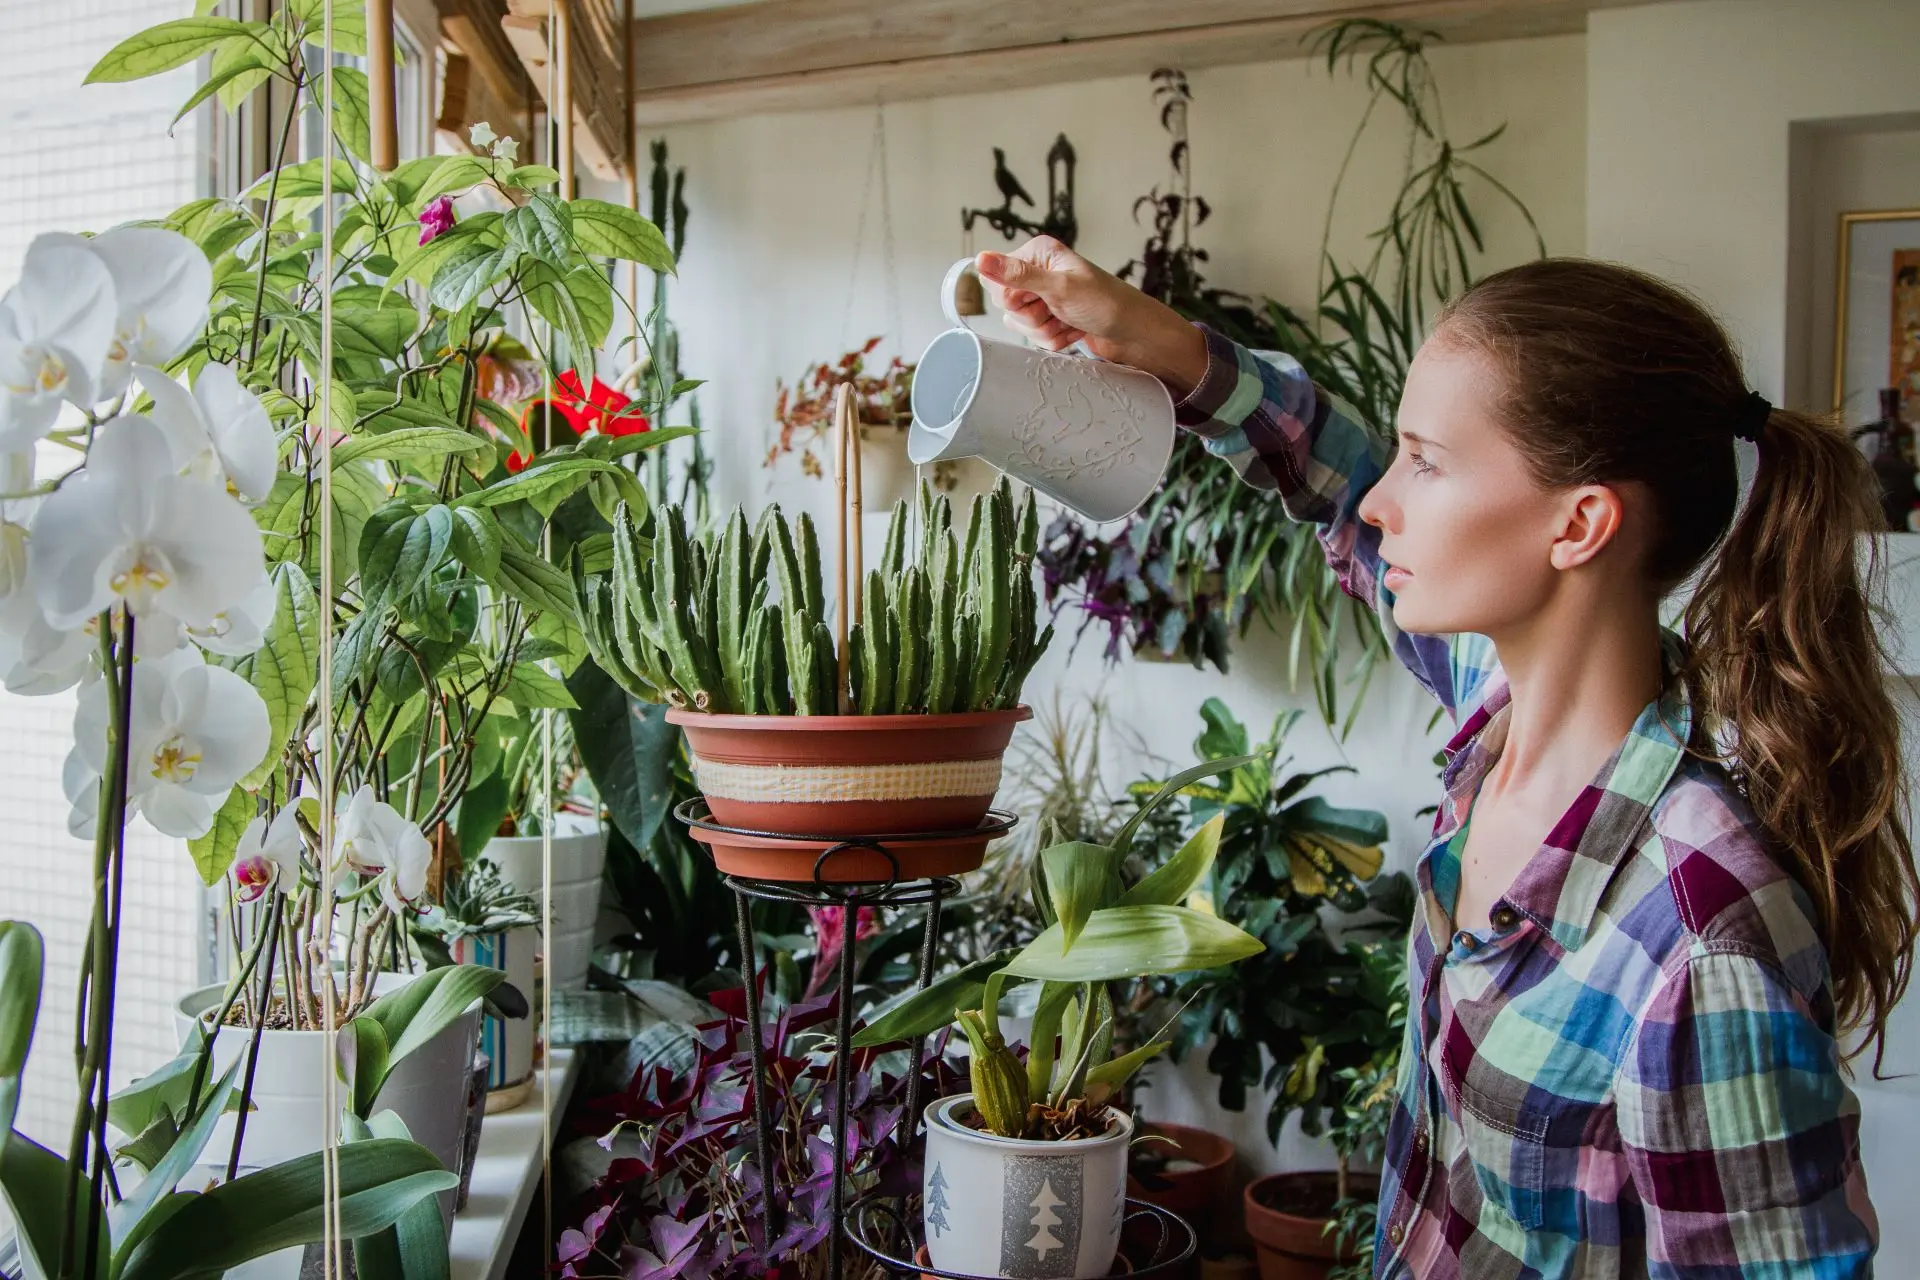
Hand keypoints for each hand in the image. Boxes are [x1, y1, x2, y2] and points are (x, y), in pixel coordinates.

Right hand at [973, 237, 1208, 396]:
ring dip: (1045, 331)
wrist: (1134, 334)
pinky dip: (1054, 340)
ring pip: (1019, 324)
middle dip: (1031, 317)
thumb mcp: (1060, 287)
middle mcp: (1038, 273)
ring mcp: (1044, 297)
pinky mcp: (1051, 319)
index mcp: (1037, 254)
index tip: (1034, 300)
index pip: (994, 278)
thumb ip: (1018, 275)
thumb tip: (980, 258)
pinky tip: (1073, 332)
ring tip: (1069, 323)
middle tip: (1057, 311)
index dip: (1010, 297)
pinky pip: (1034, 337)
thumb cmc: (1105, 303)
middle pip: (1005, 304)